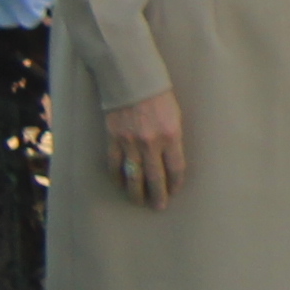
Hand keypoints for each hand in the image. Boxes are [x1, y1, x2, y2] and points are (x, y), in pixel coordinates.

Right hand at [106, 88, 189, 209]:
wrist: (132, 82)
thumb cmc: (159, 96)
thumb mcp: (175, 116)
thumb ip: (173, 138)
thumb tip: (170, 160)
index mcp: (171, 136)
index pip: (176, 168)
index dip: (175, 183)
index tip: (175, 191)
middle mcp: (151, 143)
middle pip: (155, 177)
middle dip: (157, 195)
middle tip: (159, 207)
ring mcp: (130, 143)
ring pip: (133, 176)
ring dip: (136, 192)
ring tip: (139, 202)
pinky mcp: (113, 140)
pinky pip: (114, 165)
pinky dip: (117, 178)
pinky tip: (120, 185)